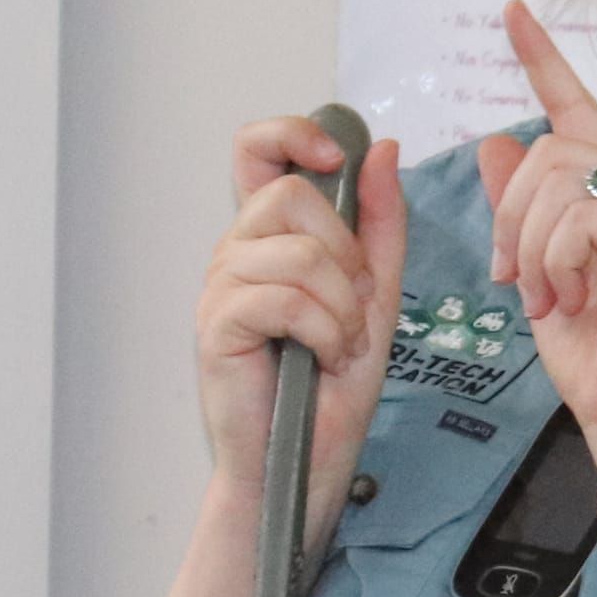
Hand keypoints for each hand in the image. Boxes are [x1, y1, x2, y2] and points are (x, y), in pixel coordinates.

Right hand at [196, 118, 406, 504]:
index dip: (294, 135)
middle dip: (345, 252)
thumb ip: (380, 224)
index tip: (336, 161)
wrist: (308, 461)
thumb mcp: (376, 294)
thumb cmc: (331, 389)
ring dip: (340, 306)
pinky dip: (322, 330)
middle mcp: (237, 252)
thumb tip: (381, 149)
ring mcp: (220, 287)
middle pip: (291, 196)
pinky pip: (280, 299)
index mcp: (271, 236)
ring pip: (294, 252)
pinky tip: (322, 359)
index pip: (257, 149)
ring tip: (340, 345)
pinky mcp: (215, 326)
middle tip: (355, 305)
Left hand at [479, 3, 596, 488]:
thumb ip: (522, 211)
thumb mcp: (536, 274)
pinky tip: (573, 300)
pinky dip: (557, 262)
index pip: (576, 111)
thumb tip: (497, 142)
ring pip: (559, 183)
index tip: (511, 15)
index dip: (543, 61)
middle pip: (548, 153)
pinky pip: (582, 215)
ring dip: (532, 250)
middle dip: (511, 220)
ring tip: (548, 300)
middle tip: (515, 283)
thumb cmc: (595, 358)